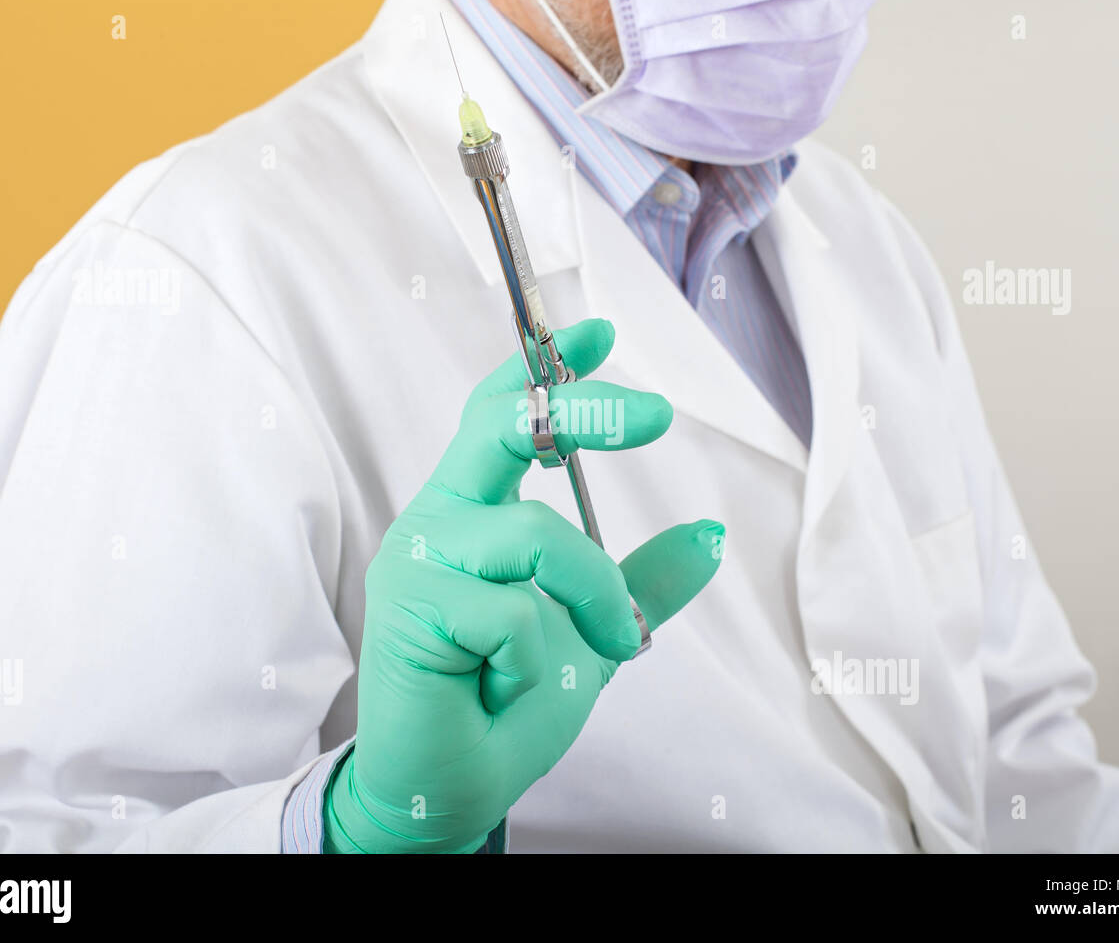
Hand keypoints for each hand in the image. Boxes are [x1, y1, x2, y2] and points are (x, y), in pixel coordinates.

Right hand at [324, 318, 723, 851]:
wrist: (455, 788)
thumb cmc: (509, 703)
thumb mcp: (592, 632)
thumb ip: (637, 581)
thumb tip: (709, 533)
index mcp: (472, 514)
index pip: (499, 418)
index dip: (545, 368)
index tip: (602, 331)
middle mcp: (437, 522)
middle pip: (503, 427)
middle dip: (580, 409)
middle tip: (655, 417)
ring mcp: (417, 561)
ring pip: (535, 538)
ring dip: (591, 601)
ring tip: (602, 651)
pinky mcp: (408, 610)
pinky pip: (512, 611)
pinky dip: (538, 659)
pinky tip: (506, 688)